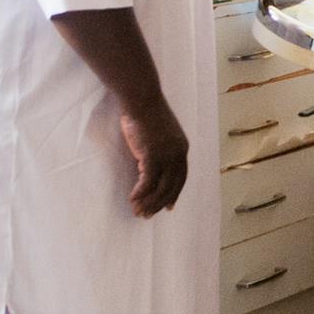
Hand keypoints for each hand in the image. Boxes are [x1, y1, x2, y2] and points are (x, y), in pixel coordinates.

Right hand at [119, 98, 187, 217]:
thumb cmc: (146, 112)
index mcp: (182, 148)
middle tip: (147, 215)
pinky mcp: (152, 155)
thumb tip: (150, 164)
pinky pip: (147, 182)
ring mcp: (166, 156)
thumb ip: (160, 148)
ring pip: (160, 188)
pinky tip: (132, 199)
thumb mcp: (160, 133)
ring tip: (137, 211)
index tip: (169, 207)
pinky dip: (140, 192)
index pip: (181, 178)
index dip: (175, 194)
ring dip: (148, 202)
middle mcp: (178, 154)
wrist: (142, 99)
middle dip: (159, 203)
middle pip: (172, 187)